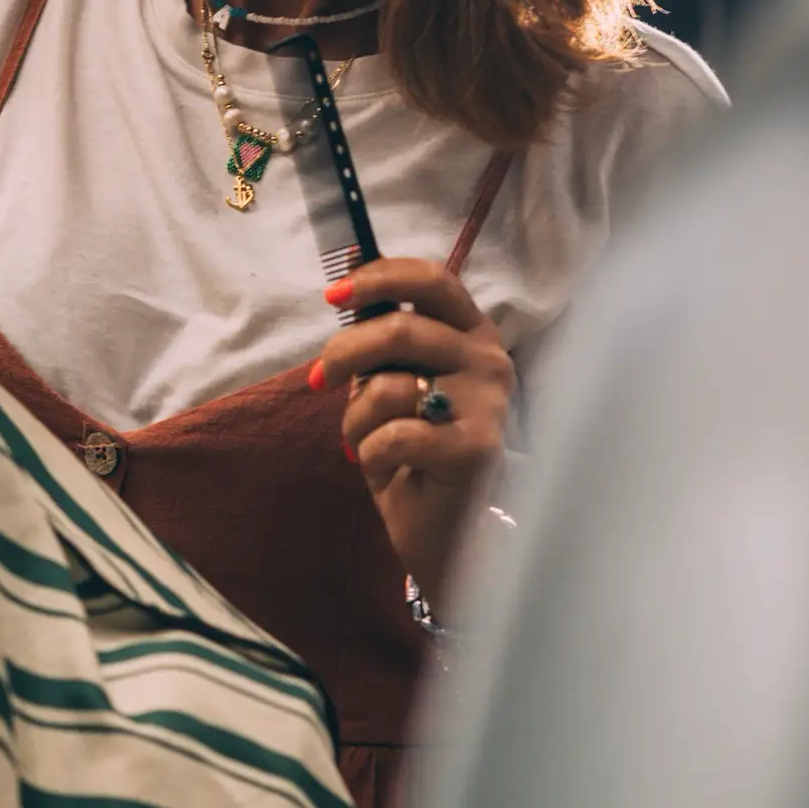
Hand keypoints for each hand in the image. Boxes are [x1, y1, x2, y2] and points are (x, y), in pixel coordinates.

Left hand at [312, 258, 515, 615]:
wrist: (446, 530)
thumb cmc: (416, 449)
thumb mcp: (394, 382)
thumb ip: (380, 341)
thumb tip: (344, 287)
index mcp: (473, 333)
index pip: (433, 280)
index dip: (379, 277)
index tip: (333, 296)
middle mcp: (489, 359)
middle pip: (399, 328)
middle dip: (343, 353)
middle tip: (319, 379)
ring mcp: (488, 403)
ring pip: (388, 386)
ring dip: (356, 418)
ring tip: (366, 441)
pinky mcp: (476, 448)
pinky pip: (393, 435)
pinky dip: (371, 454)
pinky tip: (388, 468)